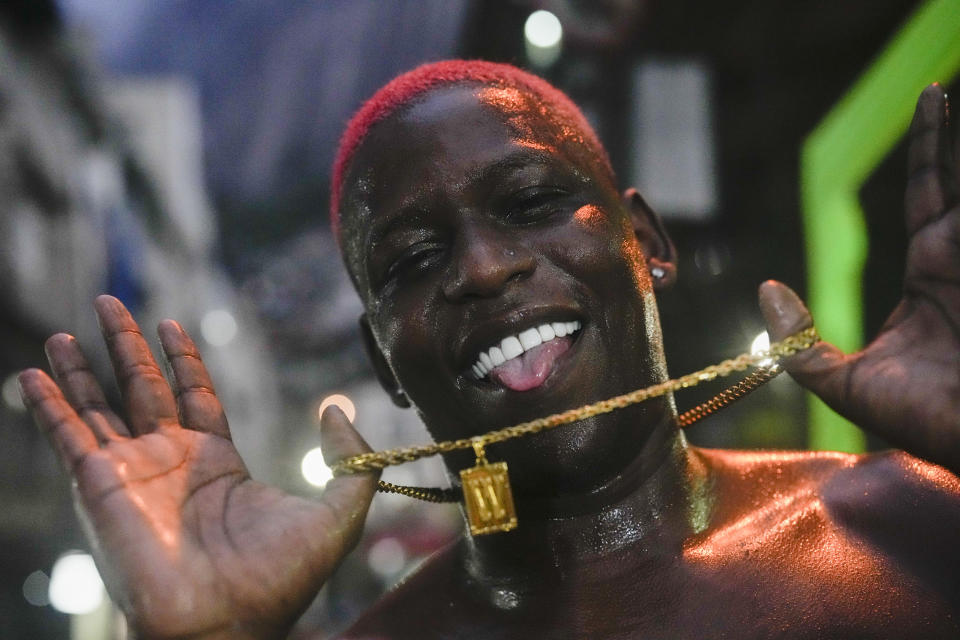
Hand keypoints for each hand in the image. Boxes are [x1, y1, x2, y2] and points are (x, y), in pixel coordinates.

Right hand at [18, 296, 378, 638]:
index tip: (171, 324)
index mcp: (217, 464)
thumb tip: (336, 407)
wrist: (227, 626)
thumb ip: (351, 458)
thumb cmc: (280, 580)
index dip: (182, 359)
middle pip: (142, 388)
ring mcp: (132, 473)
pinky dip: (48, 404)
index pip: (194, 395)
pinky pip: (67, 435)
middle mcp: (169, 463)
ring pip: (100, 404)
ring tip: (65, 330)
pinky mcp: (100, 485)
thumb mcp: (339, 512)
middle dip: (127, 345)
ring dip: (81, 367)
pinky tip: (31, 374)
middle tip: (111, 302)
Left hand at [759, 84, 959, 471]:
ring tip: (941, 96)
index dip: (932, 144)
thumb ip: (799, 344)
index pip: (930, 190)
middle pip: (957, 180)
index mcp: (932, 271)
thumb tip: (766, 291)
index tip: (931, 97)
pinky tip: (956, 172)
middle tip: (934, 87)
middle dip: (949, 134)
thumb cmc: (917, 419)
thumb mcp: (843, 382)